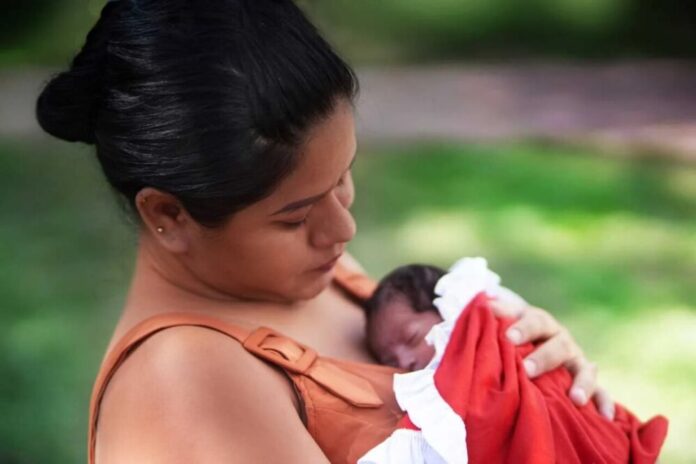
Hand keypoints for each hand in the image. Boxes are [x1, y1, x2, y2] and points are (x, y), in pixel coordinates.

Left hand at [489, 299, 615, 420]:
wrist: (535, 338)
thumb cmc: (514, 332)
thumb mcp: (506, 320)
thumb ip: (497, 315)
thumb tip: (483, 307)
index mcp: (541, 323)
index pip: (534, 322)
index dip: (523, 328)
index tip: (508, 337)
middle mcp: (562, 340)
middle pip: (558, 346)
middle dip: (543, 358)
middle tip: (527, 370)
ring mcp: (576, 360)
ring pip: (584, 369)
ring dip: (582, 383)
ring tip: (575, 399)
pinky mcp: (588, 380)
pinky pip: (602, 392)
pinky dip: (604, 403)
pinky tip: (605, 418)